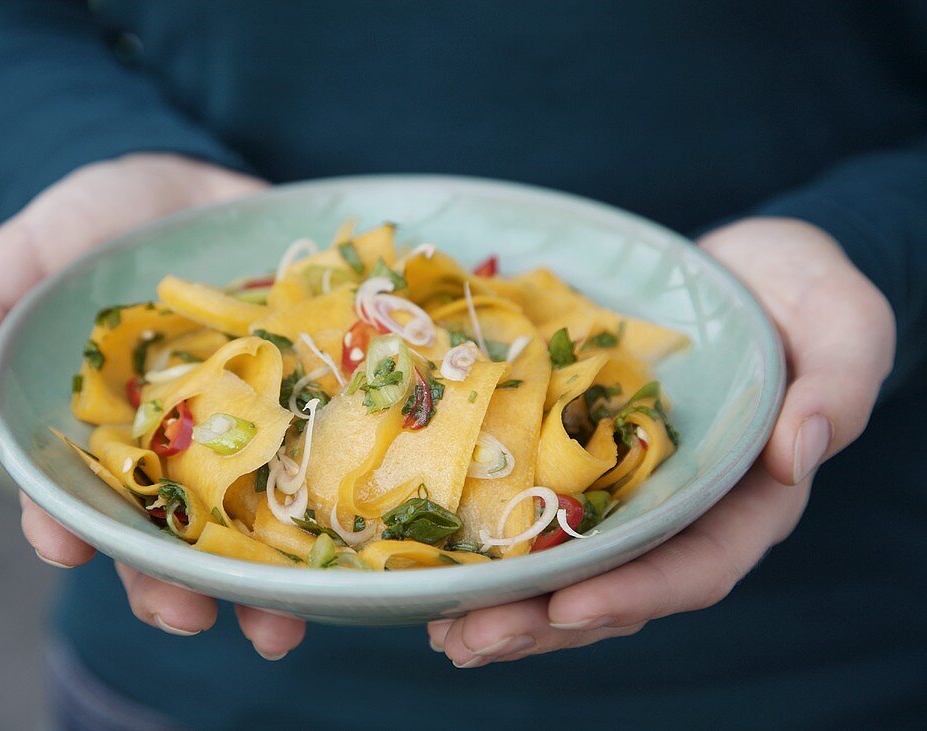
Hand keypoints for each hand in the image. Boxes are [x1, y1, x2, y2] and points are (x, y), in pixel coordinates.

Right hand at [0, 153, 304, 658]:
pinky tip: (348, 544)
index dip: (67, 526)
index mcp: (102, 433)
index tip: (67, 548)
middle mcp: (174, 447)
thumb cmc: (91, 226)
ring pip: (251, 522)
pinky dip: (334, 503)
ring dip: (264, 582)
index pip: (77, 496)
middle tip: (192, 617)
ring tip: (282, 622)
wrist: (186, 182)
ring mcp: (243, 428)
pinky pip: (321, 456)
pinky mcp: (302, 399)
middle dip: (177, 584)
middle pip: (170, 534)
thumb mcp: (27, 255)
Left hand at [428, 217, 894, 666]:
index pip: (696, 567)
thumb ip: (838, 388)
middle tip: (471, 640)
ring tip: (442, 630)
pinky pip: (543, 513)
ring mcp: (632, 489)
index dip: (635, 593)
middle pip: (617, 584)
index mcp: (749, 500)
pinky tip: (442, 568)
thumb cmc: (808, 297)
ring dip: (509, 605)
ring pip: (572, 566)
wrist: (751, 269)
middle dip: (545, 619)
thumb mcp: (846, 327)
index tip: (569, 607)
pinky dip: (498, 548)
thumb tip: (797, 452)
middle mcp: (684, 510)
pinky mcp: (588, 458)